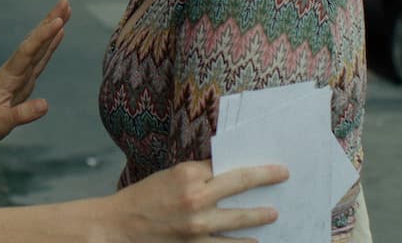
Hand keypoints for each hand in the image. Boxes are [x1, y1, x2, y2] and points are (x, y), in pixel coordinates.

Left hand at [0, 0, 69, 149]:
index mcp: (8, 78)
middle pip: (35, 41)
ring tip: (65, 10)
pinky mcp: (25, 80)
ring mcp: (21, 74)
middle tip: (65, 2)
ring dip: (51, 27)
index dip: (43, 37)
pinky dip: (50, 43)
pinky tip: (58, 33)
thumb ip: (21, 115)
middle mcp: (15, 71)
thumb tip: (46, 105)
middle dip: (50, 21)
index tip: (58, 22)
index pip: (28, 53)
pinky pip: (41, 57)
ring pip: (39, 46)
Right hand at [108, 160, 287, 241]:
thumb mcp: (168, 177)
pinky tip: (255, 242)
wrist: (118, 225)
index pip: (227, 167)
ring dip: (260, 216)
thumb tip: (226, 172)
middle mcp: (195, 197)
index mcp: (186, 174)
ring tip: (273, 214)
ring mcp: (197, 224)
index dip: (253, 167)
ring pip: (240, 218)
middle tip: (283, 177)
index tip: (273, 167)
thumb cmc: (142, 198)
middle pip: (239, 185)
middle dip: (265, 180)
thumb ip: (196, 175)